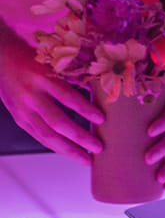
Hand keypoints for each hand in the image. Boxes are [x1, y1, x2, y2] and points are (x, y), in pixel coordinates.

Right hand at [0, 21, 102, 163]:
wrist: (1, 59)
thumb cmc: (33, 58)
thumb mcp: (55, 62)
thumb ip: (74, 77)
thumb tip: (100, 91)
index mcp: (42, 77)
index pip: (67, 97)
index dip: (85, 110)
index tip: (102, 119)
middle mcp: (31, 96)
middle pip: (57, 122)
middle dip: (79, 138)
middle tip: (98, 148)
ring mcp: (22, 110)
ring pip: (46, 135)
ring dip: (68, 149)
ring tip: (86, 159)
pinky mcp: (18, 118)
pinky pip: (38, 136)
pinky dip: (55, 146)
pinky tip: (68, 152)